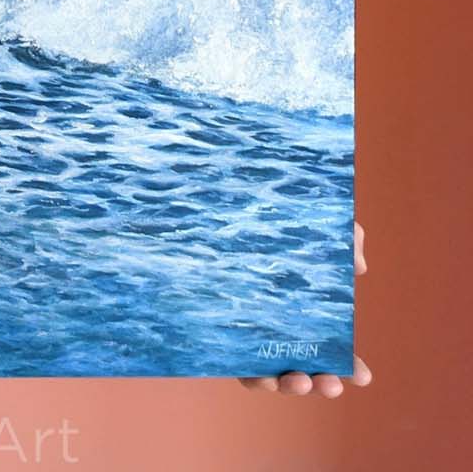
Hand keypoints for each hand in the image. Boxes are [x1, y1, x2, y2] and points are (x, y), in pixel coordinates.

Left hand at [239, 220, 371, 396]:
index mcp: (308, 315)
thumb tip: (359, 269)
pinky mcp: (222, 331)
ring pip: (273, 375)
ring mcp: (252, 333)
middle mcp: (281, 329)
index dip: (352, 368)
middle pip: (307, 370)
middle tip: (329, 383)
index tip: (364, 377)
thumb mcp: (319, 224)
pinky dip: (251, 375)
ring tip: (297, 380)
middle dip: (321, 383)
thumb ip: (347, 239)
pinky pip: (236, 363)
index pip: (335, 350)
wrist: (228, 200)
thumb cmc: (278, 218)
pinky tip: (259, 373)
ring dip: (288, 385)